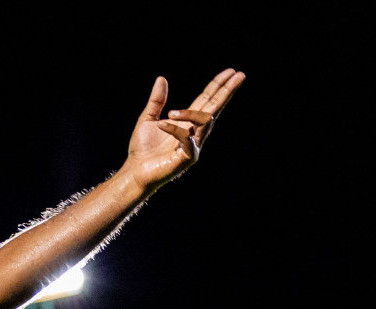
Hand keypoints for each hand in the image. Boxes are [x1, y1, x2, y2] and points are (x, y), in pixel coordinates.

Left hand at [124, 69, 244, 191]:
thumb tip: (162, 78)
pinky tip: (162, 125)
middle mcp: (195, 131)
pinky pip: (187, 139)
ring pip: (205, 121)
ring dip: (190, 114)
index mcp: (187, 121)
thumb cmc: (142, 148)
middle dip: (227, 91)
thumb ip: (156, 101)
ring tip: (170, 113)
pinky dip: (174, 130)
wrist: (135, 171)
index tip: (231, 71)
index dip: (218, 86)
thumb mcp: (147, 118)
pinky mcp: (188, 157)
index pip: (207, 100)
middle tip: (240, 75)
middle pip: (215, 108)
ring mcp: (194, 145)